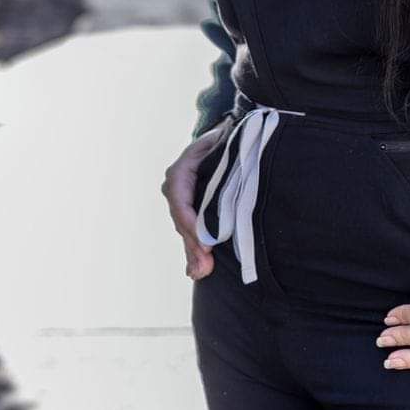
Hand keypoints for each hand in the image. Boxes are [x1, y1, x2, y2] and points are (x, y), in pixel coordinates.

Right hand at [160, 127, 225, 281]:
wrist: (224, 138)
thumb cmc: (227, 139)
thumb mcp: (224, 142)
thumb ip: (226, 154)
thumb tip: (233, 157)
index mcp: (182, 168)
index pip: (179, 197)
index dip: (191, 221)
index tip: (206, 243)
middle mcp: (177, 185)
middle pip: (182, 218)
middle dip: (193, 244)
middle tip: (204, 267)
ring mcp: (182, 199)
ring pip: (185, 228)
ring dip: (193, 252)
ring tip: (201, 272)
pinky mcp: (192, 211)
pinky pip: (191, 232)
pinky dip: (195, 252)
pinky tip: (197, 271)